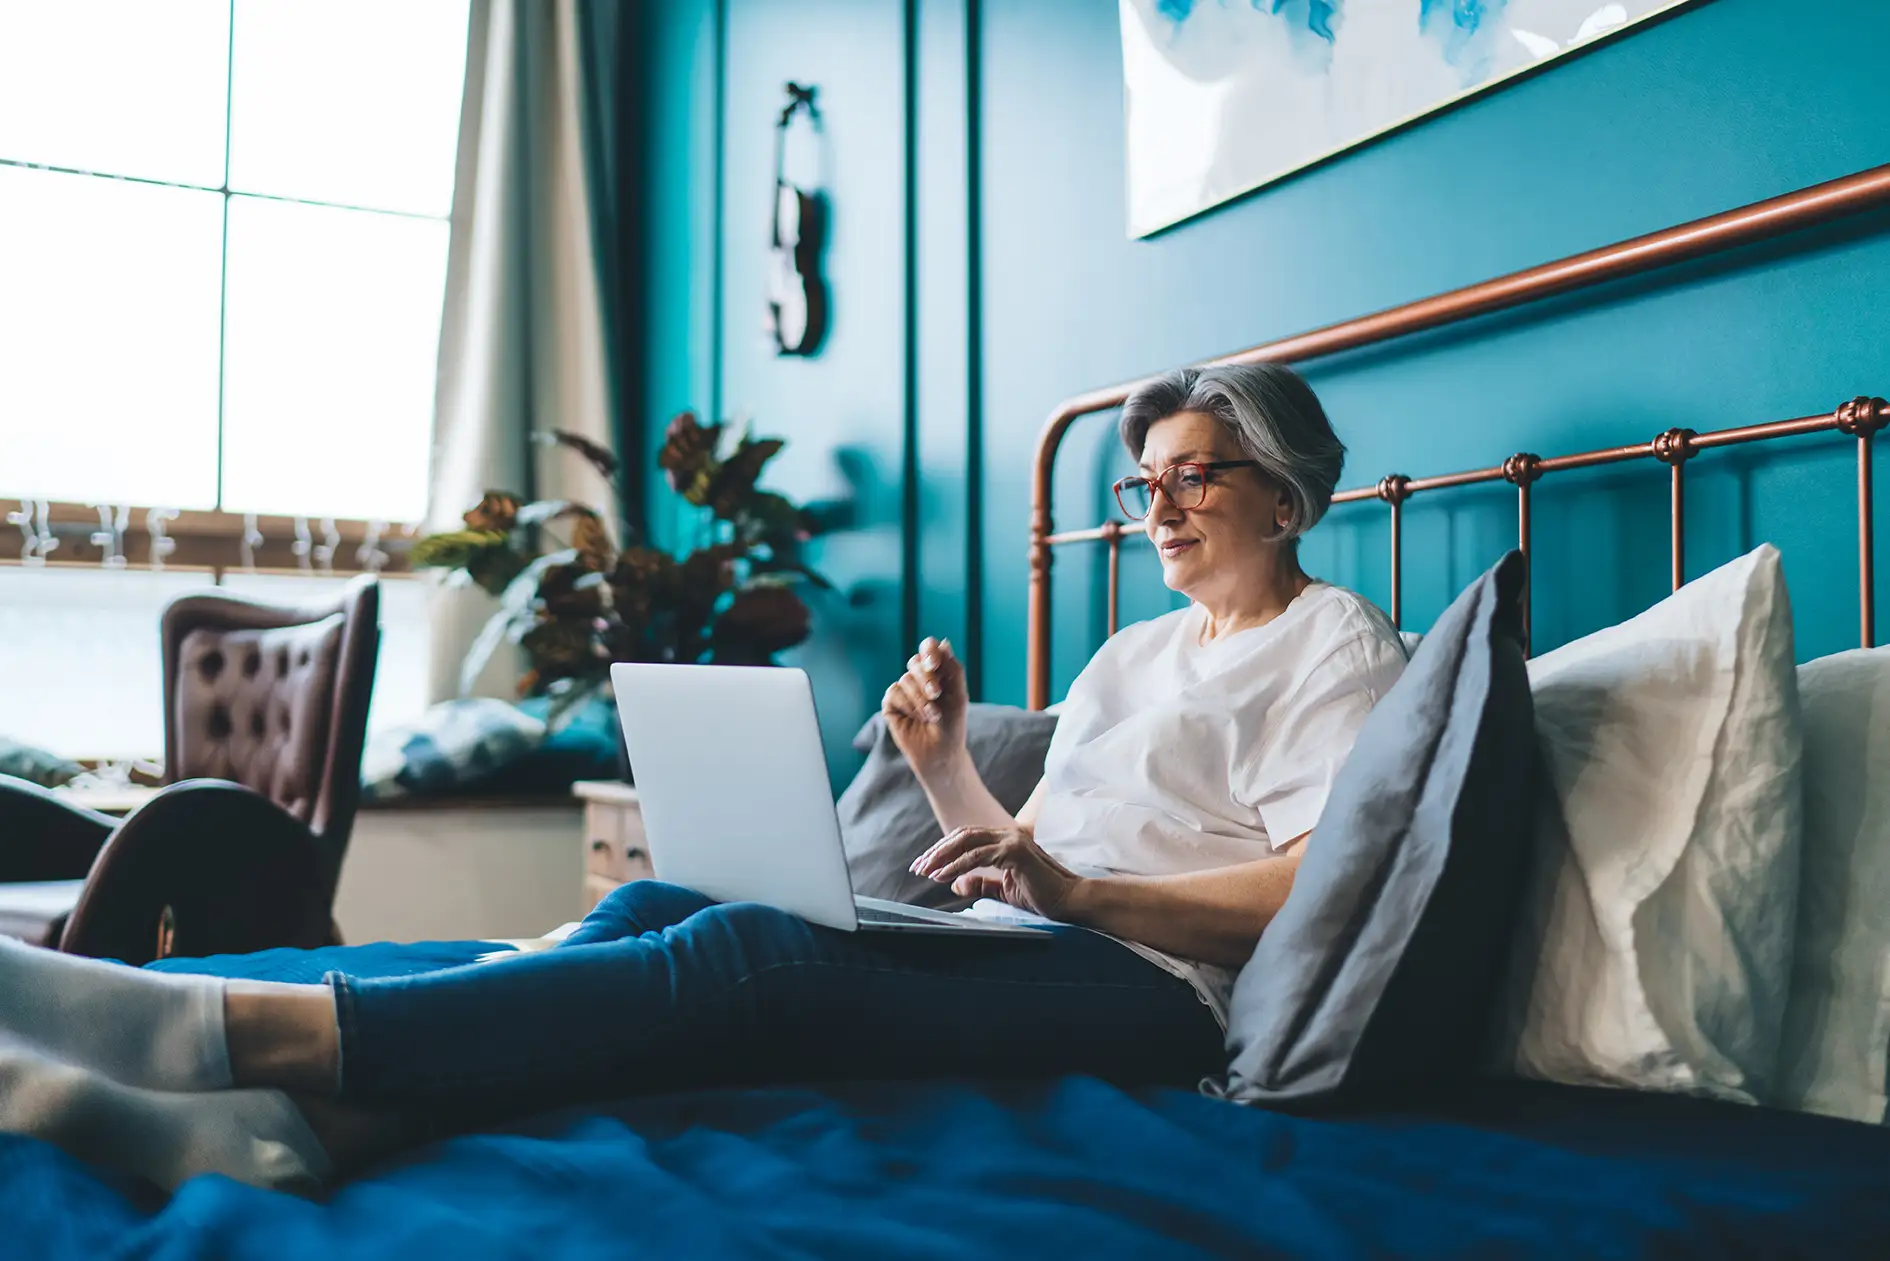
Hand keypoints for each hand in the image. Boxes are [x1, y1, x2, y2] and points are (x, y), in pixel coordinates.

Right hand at [881, 636, 967, 774]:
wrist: (940, 752)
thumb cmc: (952, 725)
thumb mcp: (959, 695)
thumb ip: (953, 669)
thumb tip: (944, 642)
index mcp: (936, 671)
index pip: (928, 648)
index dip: (929, 651)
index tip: (934, 665)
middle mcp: (918, 678)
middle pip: (916, 662)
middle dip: (928, 679)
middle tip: (937, 695)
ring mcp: (903, 690)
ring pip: (906, 679)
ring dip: (921, 699)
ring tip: (931, 716)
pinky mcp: (891, 703)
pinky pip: (894, 693)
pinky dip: (908, 705)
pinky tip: (915, 719)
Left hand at [909, 826, 1082, 918]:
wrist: (1070, 902)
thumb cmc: (1042, 897)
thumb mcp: (1004, 890)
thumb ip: (980, 883)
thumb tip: (955, 884)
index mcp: (1006, 840)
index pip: (967, 838)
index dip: (944, 850)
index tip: (925, 866)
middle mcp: (1008, 834)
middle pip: (962, 835)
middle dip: (937, 851)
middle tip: (917, 867)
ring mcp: (1013, 840)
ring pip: (967, 842)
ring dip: (942, 857)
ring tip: (925, 872)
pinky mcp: (1016, 851)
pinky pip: (978, 857)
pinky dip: (956, 866)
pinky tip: (942, 877)